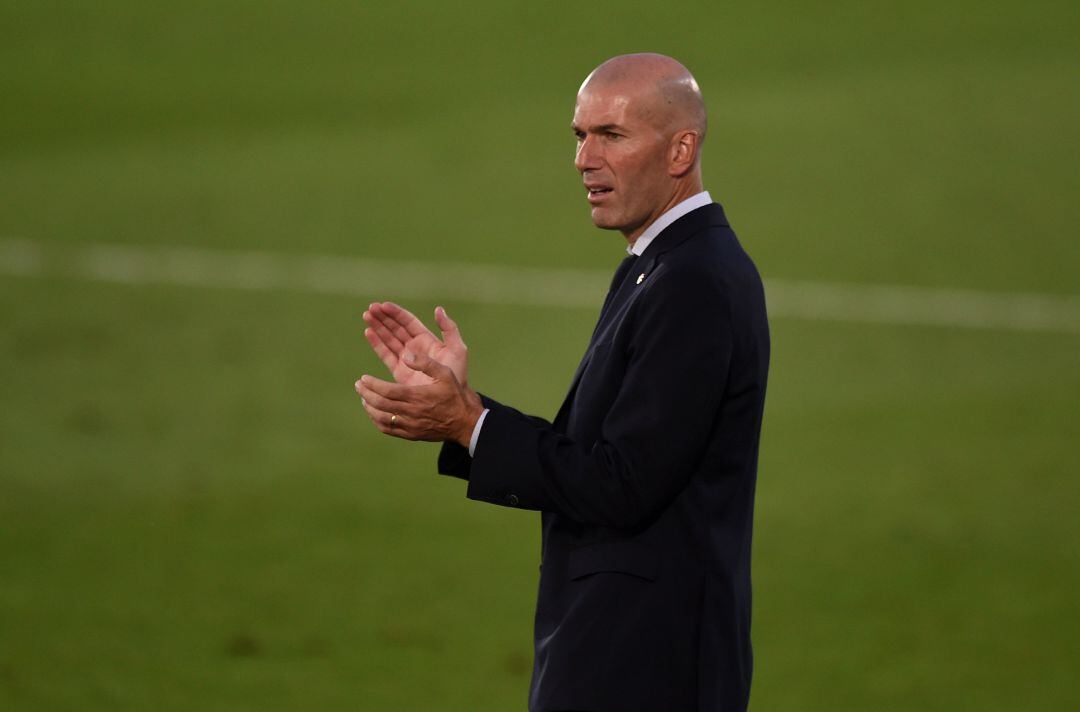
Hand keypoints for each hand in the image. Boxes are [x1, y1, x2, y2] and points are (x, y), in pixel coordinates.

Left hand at [355, 350, 483, 446]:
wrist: (464, 422)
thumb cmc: (454, 395)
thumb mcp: (445, 373)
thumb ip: (426, 363)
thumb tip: (406, 355)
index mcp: (417, 396)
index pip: (387, 391)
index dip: (372, 385)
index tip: (363, 378)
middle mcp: (411, 412)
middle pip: (380, 404)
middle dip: (366, 394)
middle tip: (358, 385)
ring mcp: (410, 426)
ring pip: (381, 418)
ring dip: (369, 408)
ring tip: (364, 398)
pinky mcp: (411, 434)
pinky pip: (388, 430)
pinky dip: (377, 421)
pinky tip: (375, 413)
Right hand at [362, 302, 467, 386]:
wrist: (451, 399)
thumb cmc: (457, 374)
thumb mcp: (458, 349)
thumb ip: (449, 329)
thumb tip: (438, 309)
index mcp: (427, 340)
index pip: (408, 322)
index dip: (396, 313)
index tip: (384, 305)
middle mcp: (414, 347)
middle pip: (396, 328)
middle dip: (383, 317)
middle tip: (371, 308)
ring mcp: (406, 359)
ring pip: (389, 339)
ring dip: (378, 327)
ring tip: (366, 316)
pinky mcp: (399, 371)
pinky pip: (386, 354)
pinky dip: (377, 343)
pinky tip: (369, 332)